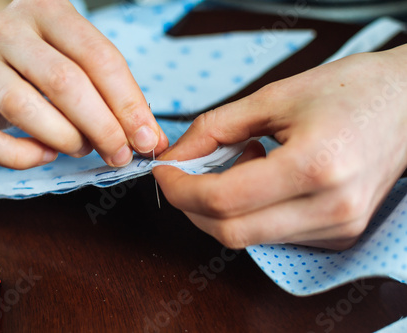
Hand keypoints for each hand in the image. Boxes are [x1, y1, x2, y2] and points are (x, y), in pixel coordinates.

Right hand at [0, 0, 167, 168]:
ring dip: (65, 139)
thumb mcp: (85, 60)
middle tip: (120, 153)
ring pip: (23, 107)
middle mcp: (7, 30)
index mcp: (49, 11)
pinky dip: (19, 157)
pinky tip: (44, 155)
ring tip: (83, 148)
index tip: (147, 138)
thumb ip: (118, 95)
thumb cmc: (52, 58)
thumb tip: (151, 138)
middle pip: (63, 82)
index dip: (128, 103)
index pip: (98, 57)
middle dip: (101, 127)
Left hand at [153, 48, 406, 249]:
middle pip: (230, 232)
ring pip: (248, 238)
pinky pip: (271, 235)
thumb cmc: (350, 90)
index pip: (223, 200)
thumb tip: (176, 157)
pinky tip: (265, 175)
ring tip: (243, 160)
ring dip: (222, 207)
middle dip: (192, 205)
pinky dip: (250, 211)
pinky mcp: (338, 234)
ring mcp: (337, 227)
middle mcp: (331, 208)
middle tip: (186, 172)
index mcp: (315, 166)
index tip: (164, 172)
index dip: (180, 189)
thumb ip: (214, 129)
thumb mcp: (274, 96)